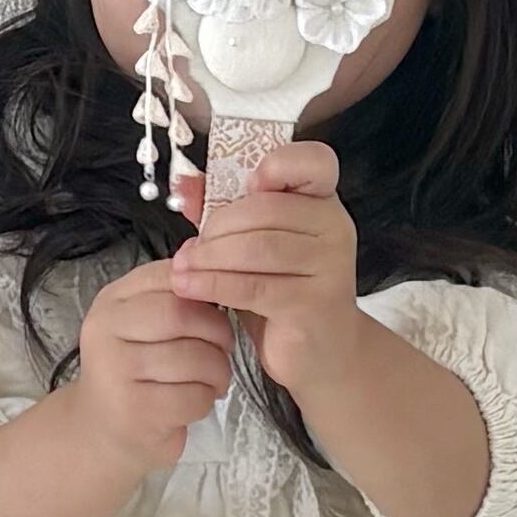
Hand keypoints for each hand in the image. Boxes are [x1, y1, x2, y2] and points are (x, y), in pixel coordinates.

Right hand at [64, 256, 235, 477]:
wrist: (101, 431)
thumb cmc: (135, 370)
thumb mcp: (144, 324)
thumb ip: (174, 295)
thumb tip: (213, 256)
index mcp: (112, 301)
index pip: (171, 276)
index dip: (208, 290)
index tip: (217, 310)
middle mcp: (106, 330)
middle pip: (182, 314)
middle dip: (218, 332)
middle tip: (223, 349)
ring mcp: (117, 372)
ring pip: (195, 358)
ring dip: (218, 372)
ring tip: (211, 380)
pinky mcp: (136, 411)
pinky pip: (194, 397)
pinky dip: (206, 400)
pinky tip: (195, 402)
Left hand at [169, 142, 367, 412]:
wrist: (320, 354)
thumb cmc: (283, 292)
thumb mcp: (253, 245)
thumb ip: (221, 210)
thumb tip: (183, 183)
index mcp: (322, 203)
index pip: (315, 161)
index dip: (278, 164)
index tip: (248, 185)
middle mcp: (334, 228)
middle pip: (265, 209)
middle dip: (216, 226)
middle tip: (190, 247)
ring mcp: (330, 267)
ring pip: (257, 247)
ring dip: (209, 257)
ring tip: (181, 267)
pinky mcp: (314, 305)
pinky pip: (252, 286)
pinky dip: (212, 284)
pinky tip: (188, 287)